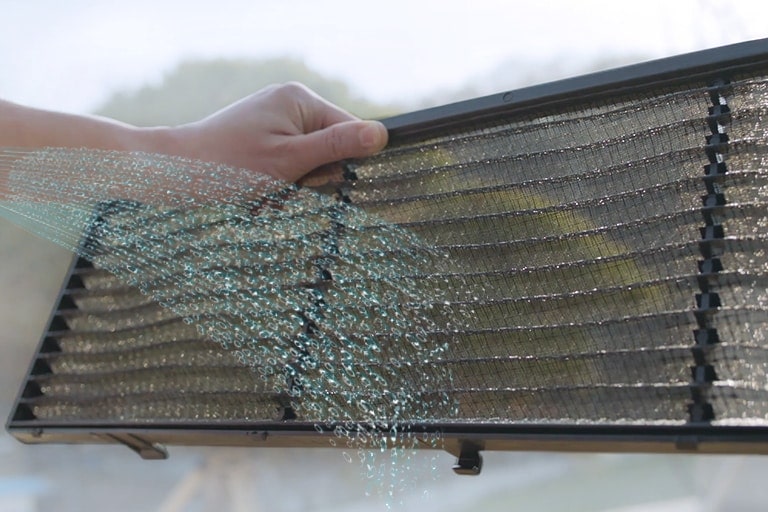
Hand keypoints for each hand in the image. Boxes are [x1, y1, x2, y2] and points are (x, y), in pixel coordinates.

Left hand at [170, 82, 388, 182]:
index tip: (313, 181)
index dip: (340, 163)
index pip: (349, 131)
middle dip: (311, 174)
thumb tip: (380, 135)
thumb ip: (337, 146)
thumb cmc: (229, 166)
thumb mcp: (290, 160)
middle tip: (280, 186)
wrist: (174, 171)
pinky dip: (277, 181)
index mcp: (299, 99)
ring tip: (263, 190)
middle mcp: (288, 102)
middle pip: (328, 146)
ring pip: (307, 159)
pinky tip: (256, 188)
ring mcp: (273, 118)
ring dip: (292, 182)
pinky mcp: (261, 136)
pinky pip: (287, 161)